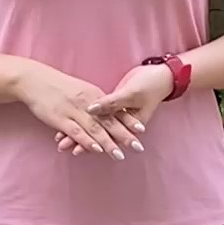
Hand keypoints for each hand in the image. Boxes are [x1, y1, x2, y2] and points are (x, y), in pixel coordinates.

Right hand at [13, 61, 134, 159]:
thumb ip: (92, 102)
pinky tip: (96, 149)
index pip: (114, 110)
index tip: (141, 130)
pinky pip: (76, 131)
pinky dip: (87, 141)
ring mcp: (74, 111)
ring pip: (95, 129)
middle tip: (138, 147)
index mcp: (93, 95)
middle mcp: (87, 103)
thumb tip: (103, 113)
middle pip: (109, 121)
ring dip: (108, 143)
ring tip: (120, 155)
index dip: (128, 121)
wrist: (34, 79)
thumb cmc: (56, 86)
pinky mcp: (60, 118)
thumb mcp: (79, 90)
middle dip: (124, 135)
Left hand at [55, 63, 169, 154]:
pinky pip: (98, 116)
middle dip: (81, 141)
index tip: (74, 149)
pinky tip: (72, 124)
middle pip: (98, 134)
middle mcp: (121, 122)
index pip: (105, 134)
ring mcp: (117, 114)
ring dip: (81, 133)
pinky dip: (87, 120)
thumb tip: (91, 109)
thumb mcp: (132, 93)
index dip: (89, 141)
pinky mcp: (114, 105)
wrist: (161, 75)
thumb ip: (112, 103)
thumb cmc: (149, 85)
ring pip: (97, 127)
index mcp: (127, 122)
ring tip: (62, 140)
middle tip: (62, 147)